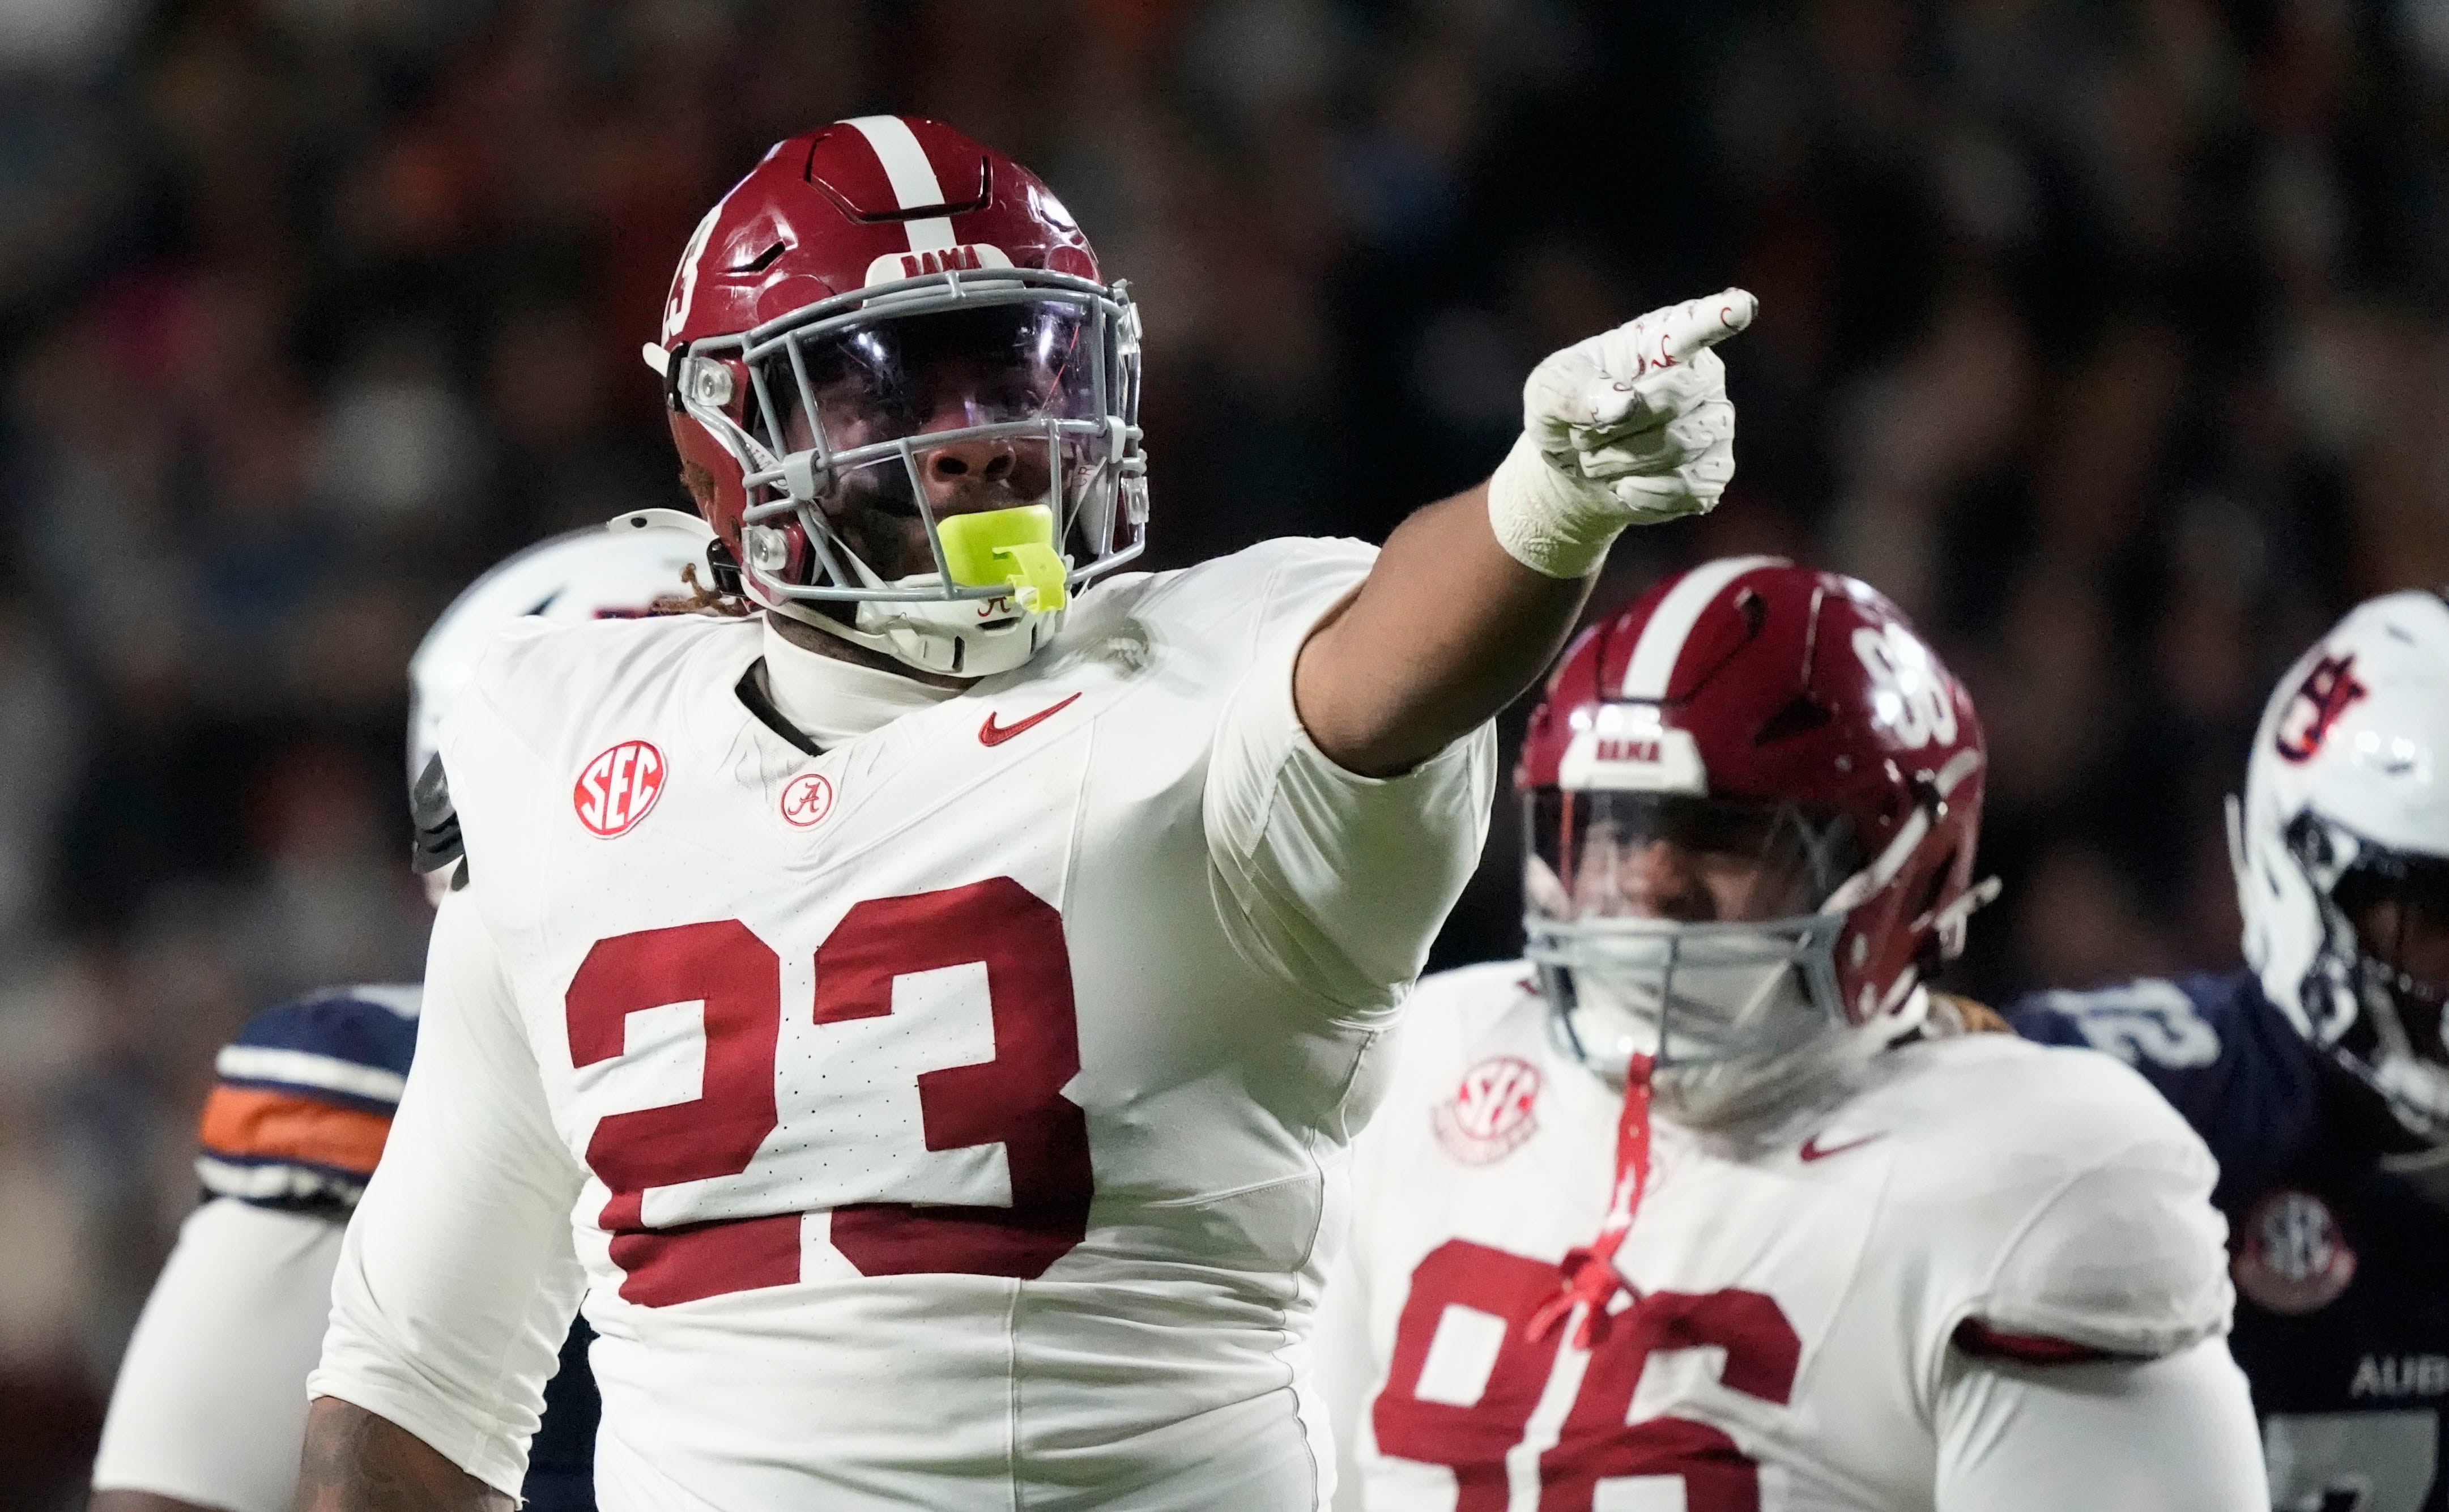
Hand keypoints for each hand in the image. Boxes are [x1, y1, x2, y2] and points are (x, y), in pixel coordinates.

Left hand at [1522, 287, 1755, 523]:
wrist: (1576, 468)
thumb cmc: (1568, 411)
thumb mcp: (1548, 391)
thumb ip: (1574, 391)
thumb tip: (1623, 406)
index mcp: (1663, 339)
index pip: (1697, 324)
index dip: (1720, 315)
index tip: (1741, 306)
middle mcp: (1702, 377)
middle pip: (1674, 398)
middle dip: (1617, 427)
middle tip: (1585, 436)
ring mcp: (1716, 424)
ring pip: (1679, 448)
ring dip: (1621, 462)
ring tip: (1599, 458)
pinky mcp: (1715, 471)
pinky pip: (1686, 488)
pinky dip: (1642, 493)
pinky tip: (1625, 484)